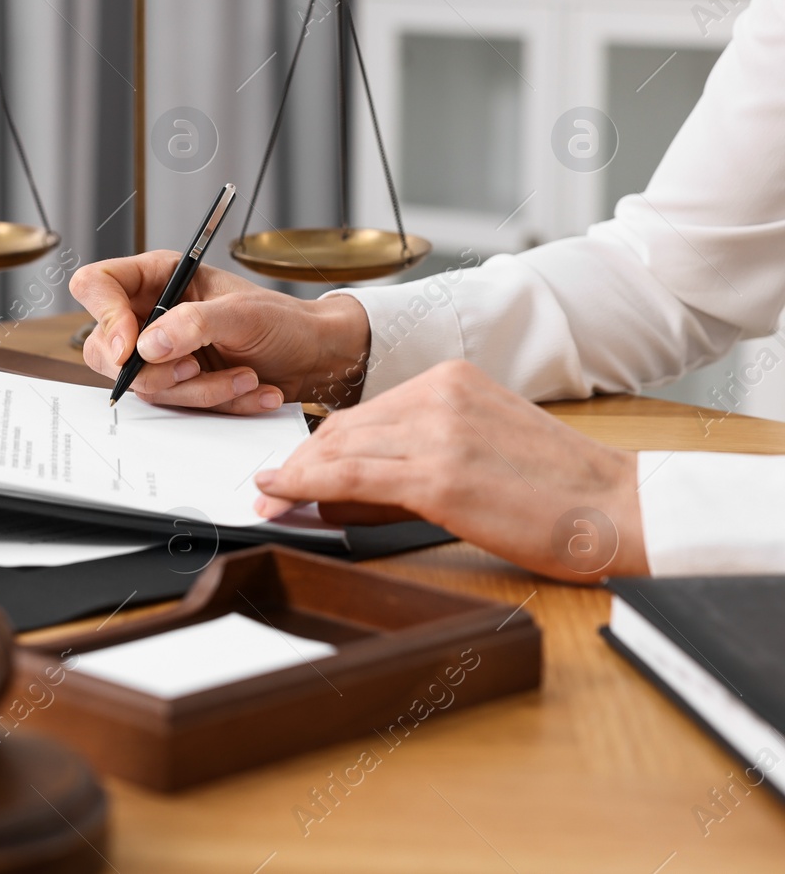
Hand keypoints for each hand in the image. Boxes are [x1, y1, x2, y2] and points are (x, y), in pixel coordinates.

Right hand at [69, 250, 371, 411]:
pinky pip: (173, 405)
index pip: (97, 285)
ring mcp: (159, 353)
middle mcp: (149, 313)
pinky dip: (214, 402)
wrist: (314, 357)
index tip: (129, 347)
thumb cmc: (282, 320)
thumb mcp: (241, 314)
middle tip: (193, 367)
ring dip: (197, 389)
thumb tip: (146, 346)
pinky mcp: (176, 385)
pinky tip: (250, 390)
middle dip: (151, 369)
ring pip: (142, 384)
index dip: (104, 316)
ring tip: (245, 378)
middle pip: (104, 347)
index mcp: (157, 277)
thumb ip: (193, 324)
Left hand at [253, 361, 647, 581]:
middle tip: (267, 487)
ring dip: (295, 475)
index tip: (289, 466)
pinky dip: (304, 484)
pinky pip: (351, 475)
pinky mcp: (438, 476)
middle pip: (343, 427)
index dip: (319, 444)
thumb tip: (342, 485)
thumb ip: (415, 453)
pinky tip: (279, 494)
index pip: (363, 412)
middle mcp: (440, 394)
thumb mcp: (481, 445)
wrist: (620, 510)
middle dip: (299, 460)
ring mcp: (439, 432)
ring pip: (340, 448)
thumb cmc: (558, 489)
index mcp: (452, 379)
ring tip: (268, 498)